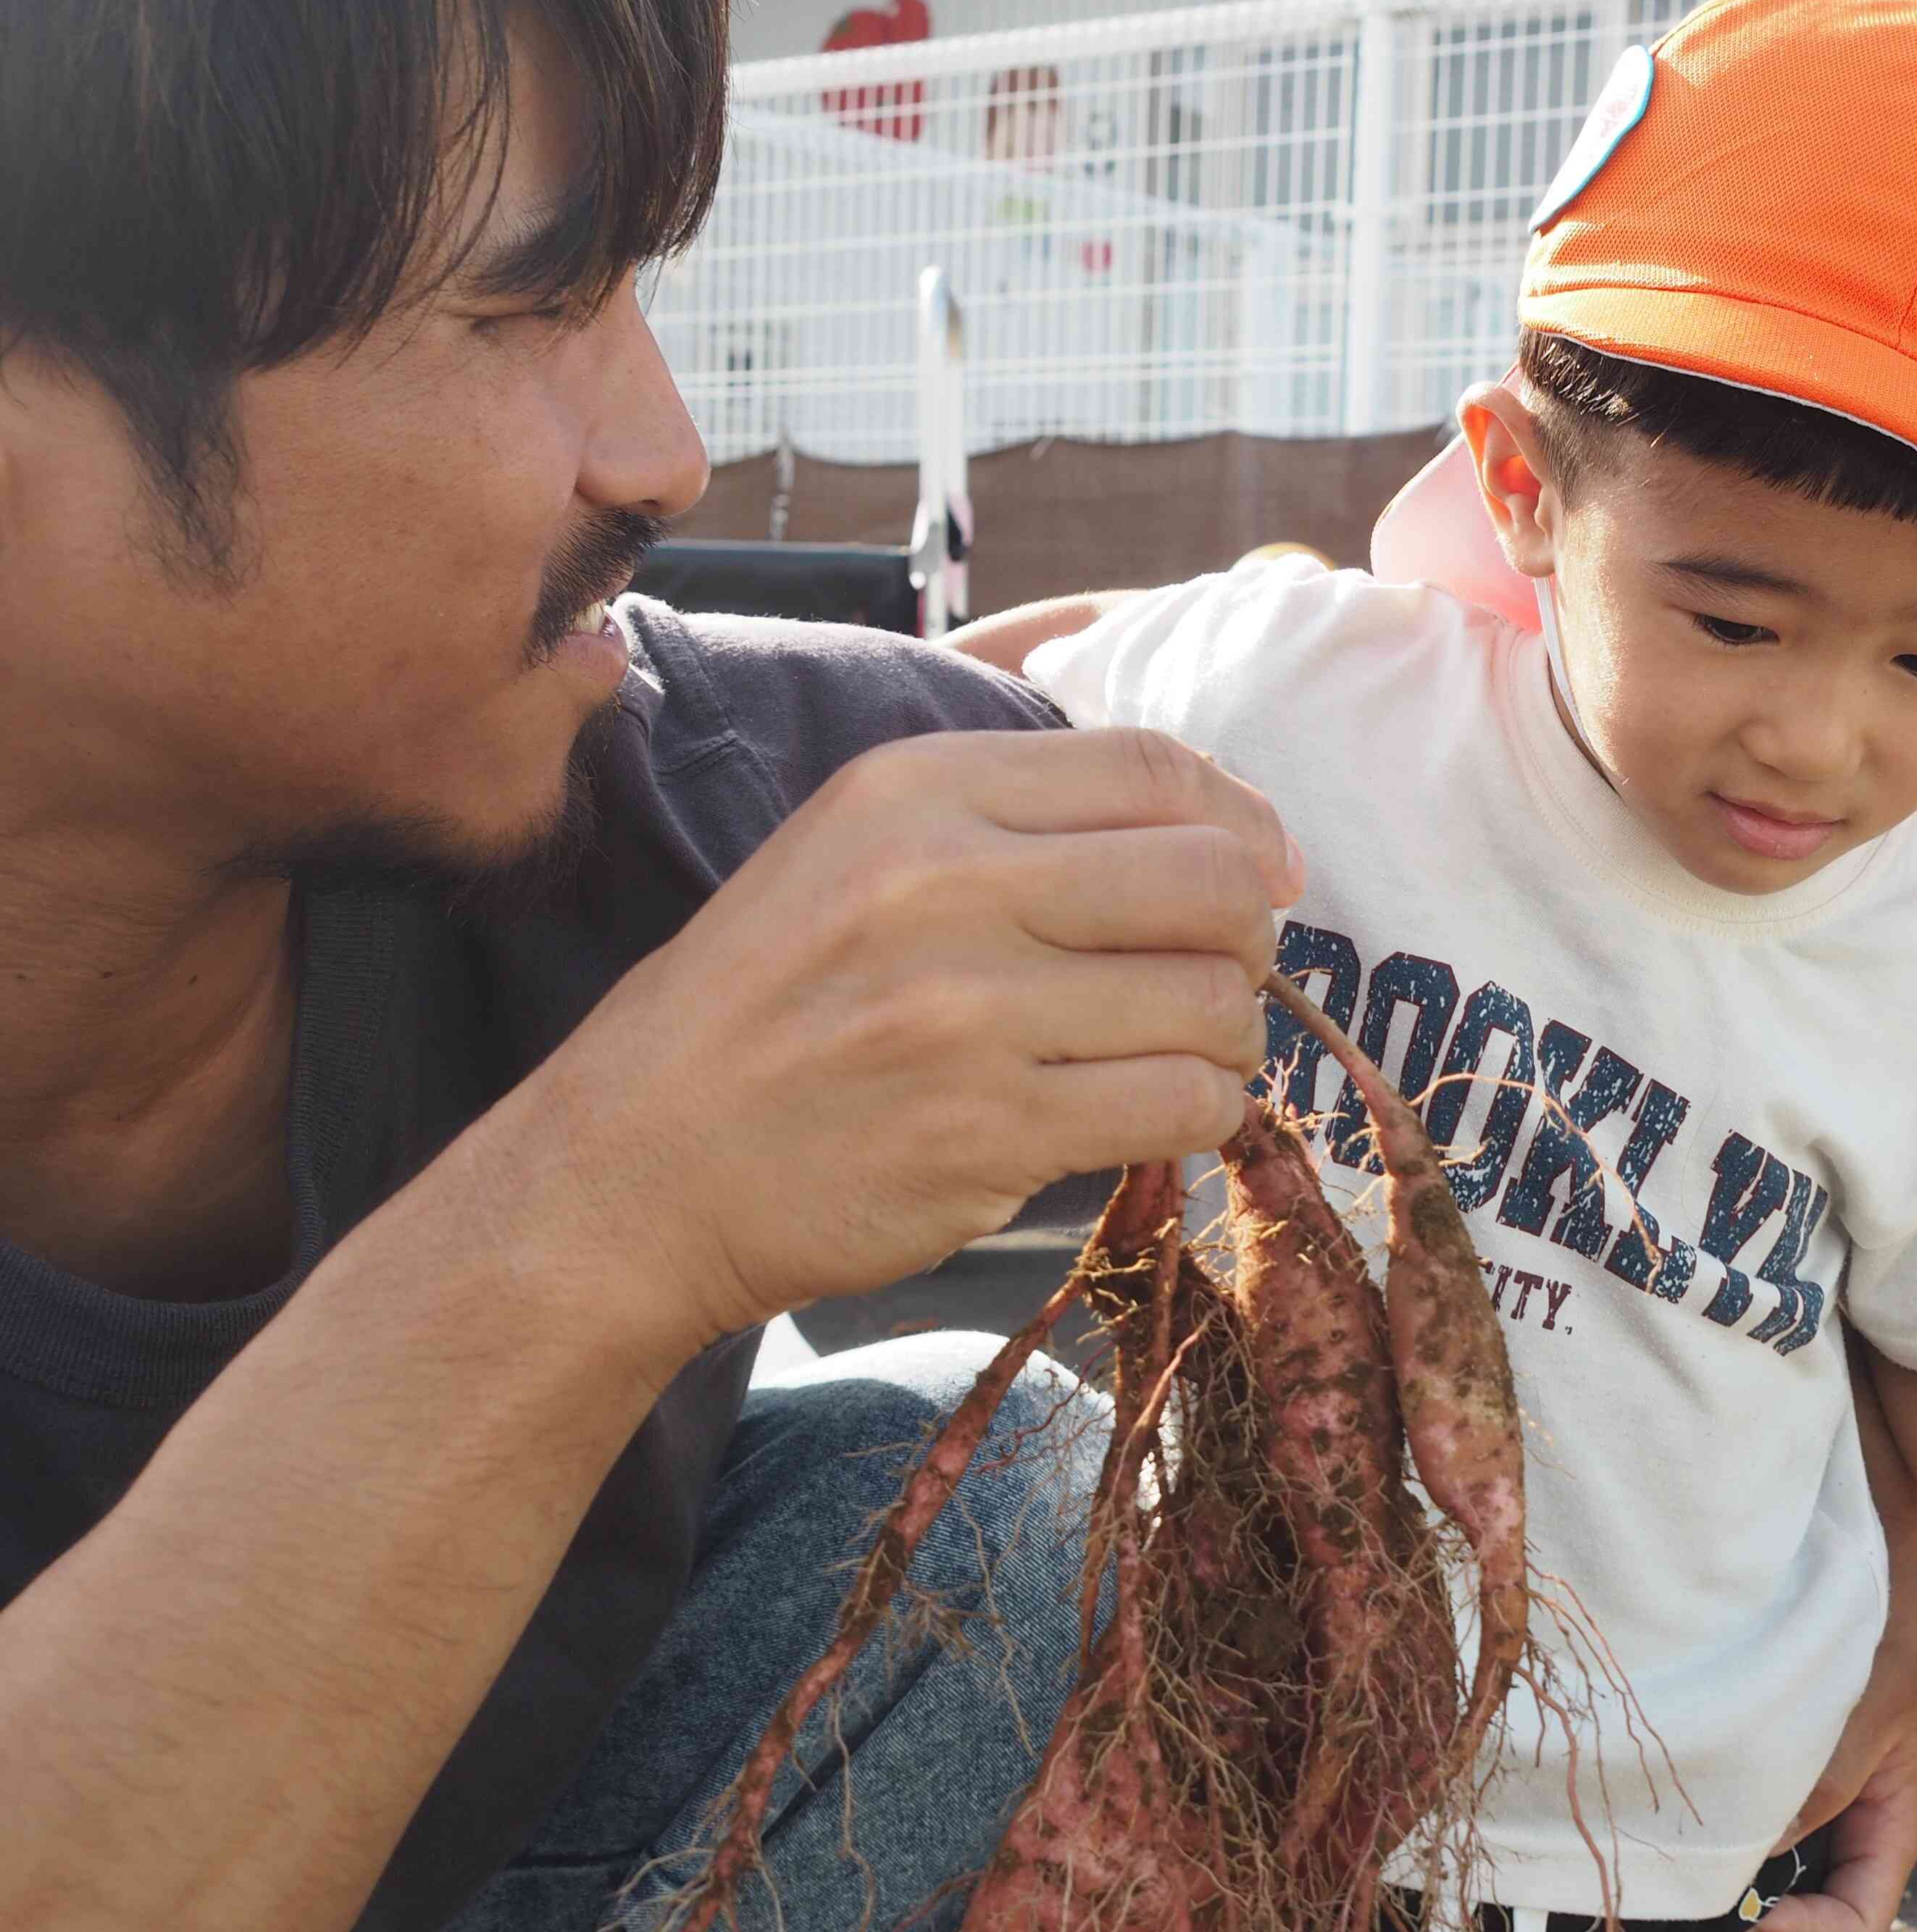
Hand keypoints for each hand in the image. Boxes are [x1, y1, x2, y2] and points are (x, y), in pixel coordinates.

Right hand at [503, 725, 1301, 1369]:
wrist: (636, 1169)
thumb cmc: (764, 1010)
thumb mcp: (855, 853)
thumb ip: (1015, 821)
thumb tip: (1225, 829)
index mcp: (915, 790)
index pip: (1150, 763)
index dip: (1242, 818)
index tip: (1264, 869)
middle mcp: (945, 883)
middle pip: (1209, 881)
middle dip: (1246, 935)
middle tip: (1217, 976)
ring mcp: (969, 1013)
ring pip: (1212, 1004)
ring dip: (1227, 1039)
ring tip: (1177, 1055)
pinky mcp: (993, 1130)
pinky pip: (1183, 1106)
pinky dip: (1201, 1114)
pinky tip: (1156, 1114)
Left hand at [1738, 1567, 1916, 1931]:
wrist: (1862, 1570)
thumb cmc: (1867, 1634)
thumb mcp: (1850, 1714)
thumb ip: (1806, 1788)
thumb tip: (1749, 1870)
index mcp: (1890, 1833)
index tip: (1742, 1928)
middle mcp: (1860, 1842)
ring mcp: (1827, 1826)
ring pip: (1804, 1923)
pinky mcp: (1789, 1800)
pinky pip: (1770, 1874)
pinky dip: (1738, 1909)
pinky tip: (1692, 1929)